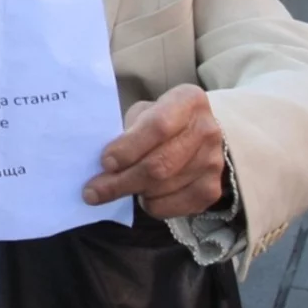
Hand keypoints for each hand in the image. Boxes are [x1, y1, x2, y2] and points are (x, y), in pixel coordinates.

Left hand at [82, 84, 226, 218]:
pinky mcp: (213, 189)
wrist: (194, 134)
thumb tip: (103, 166)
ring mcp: (214, 161)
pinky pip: (175, 207)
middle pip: (160, 164)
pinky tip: (143, 195)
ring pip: (164, 187)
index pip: (158, 126)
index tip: (105, 163)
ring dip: (133, 192)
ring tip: (116, 187)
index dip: (129, 147)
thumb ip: (127, 132)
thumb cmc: (158, 121)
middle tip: (93, 191)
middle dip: (121, 181)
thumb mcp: (142, 113)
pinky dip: (152, 205)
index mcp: (188, 101)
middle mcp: (207, 130)